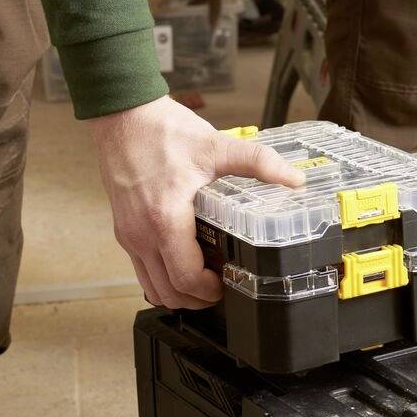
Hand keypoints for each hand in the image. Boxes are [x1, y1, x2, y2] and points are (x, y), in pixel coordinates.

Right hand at [88, 95, 305, 308]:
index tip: (228, 283)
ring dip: (177, 291)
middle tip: (220, 287)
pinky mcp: (123, 229)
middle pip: (167, 292)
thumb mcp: (216, 146)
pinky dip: (160, 275)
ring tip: (203, 279)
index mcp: (164, 220)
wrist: (123, 116)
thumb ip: (258, 162)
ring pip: (151, 286)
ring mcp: (128, 234)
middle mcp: (141, 234)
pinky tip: (181, 259)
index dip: (210, 291)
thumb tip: (293, 177)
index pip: (186, 279)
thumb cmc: (161, 131)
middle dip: (197, 299)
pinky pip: (140, 269)